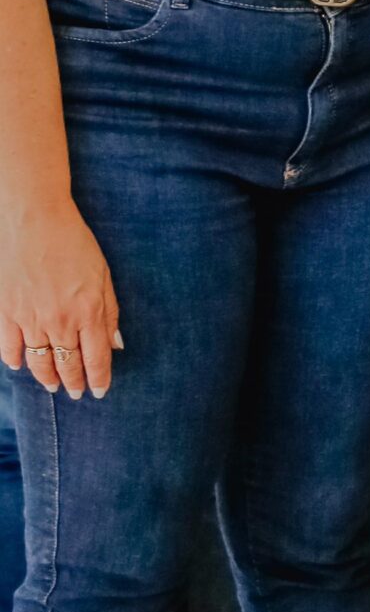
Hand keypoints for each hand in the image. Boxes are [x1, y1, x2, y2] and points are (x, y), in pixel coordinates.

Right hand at [0, 198, 120, 399]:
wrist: (33, 218)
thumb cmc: (73, 241)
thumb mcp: (103, 273)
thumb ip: (110, 311)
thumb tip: (116, 344)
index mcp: (89, 311)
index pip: (96, 358)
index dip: (99, 378)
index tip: (100, 390)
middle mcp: (60, 321)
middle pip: (68, 365)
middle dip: (74, 383)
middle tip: (76, 393)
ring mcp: (30, 318)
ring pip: (39, 362)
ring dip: (47, 378)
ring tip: (53, 386)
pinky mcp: (6, 312)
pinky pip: (9, 348)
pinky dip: (15, 361)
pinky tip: (20, 365)